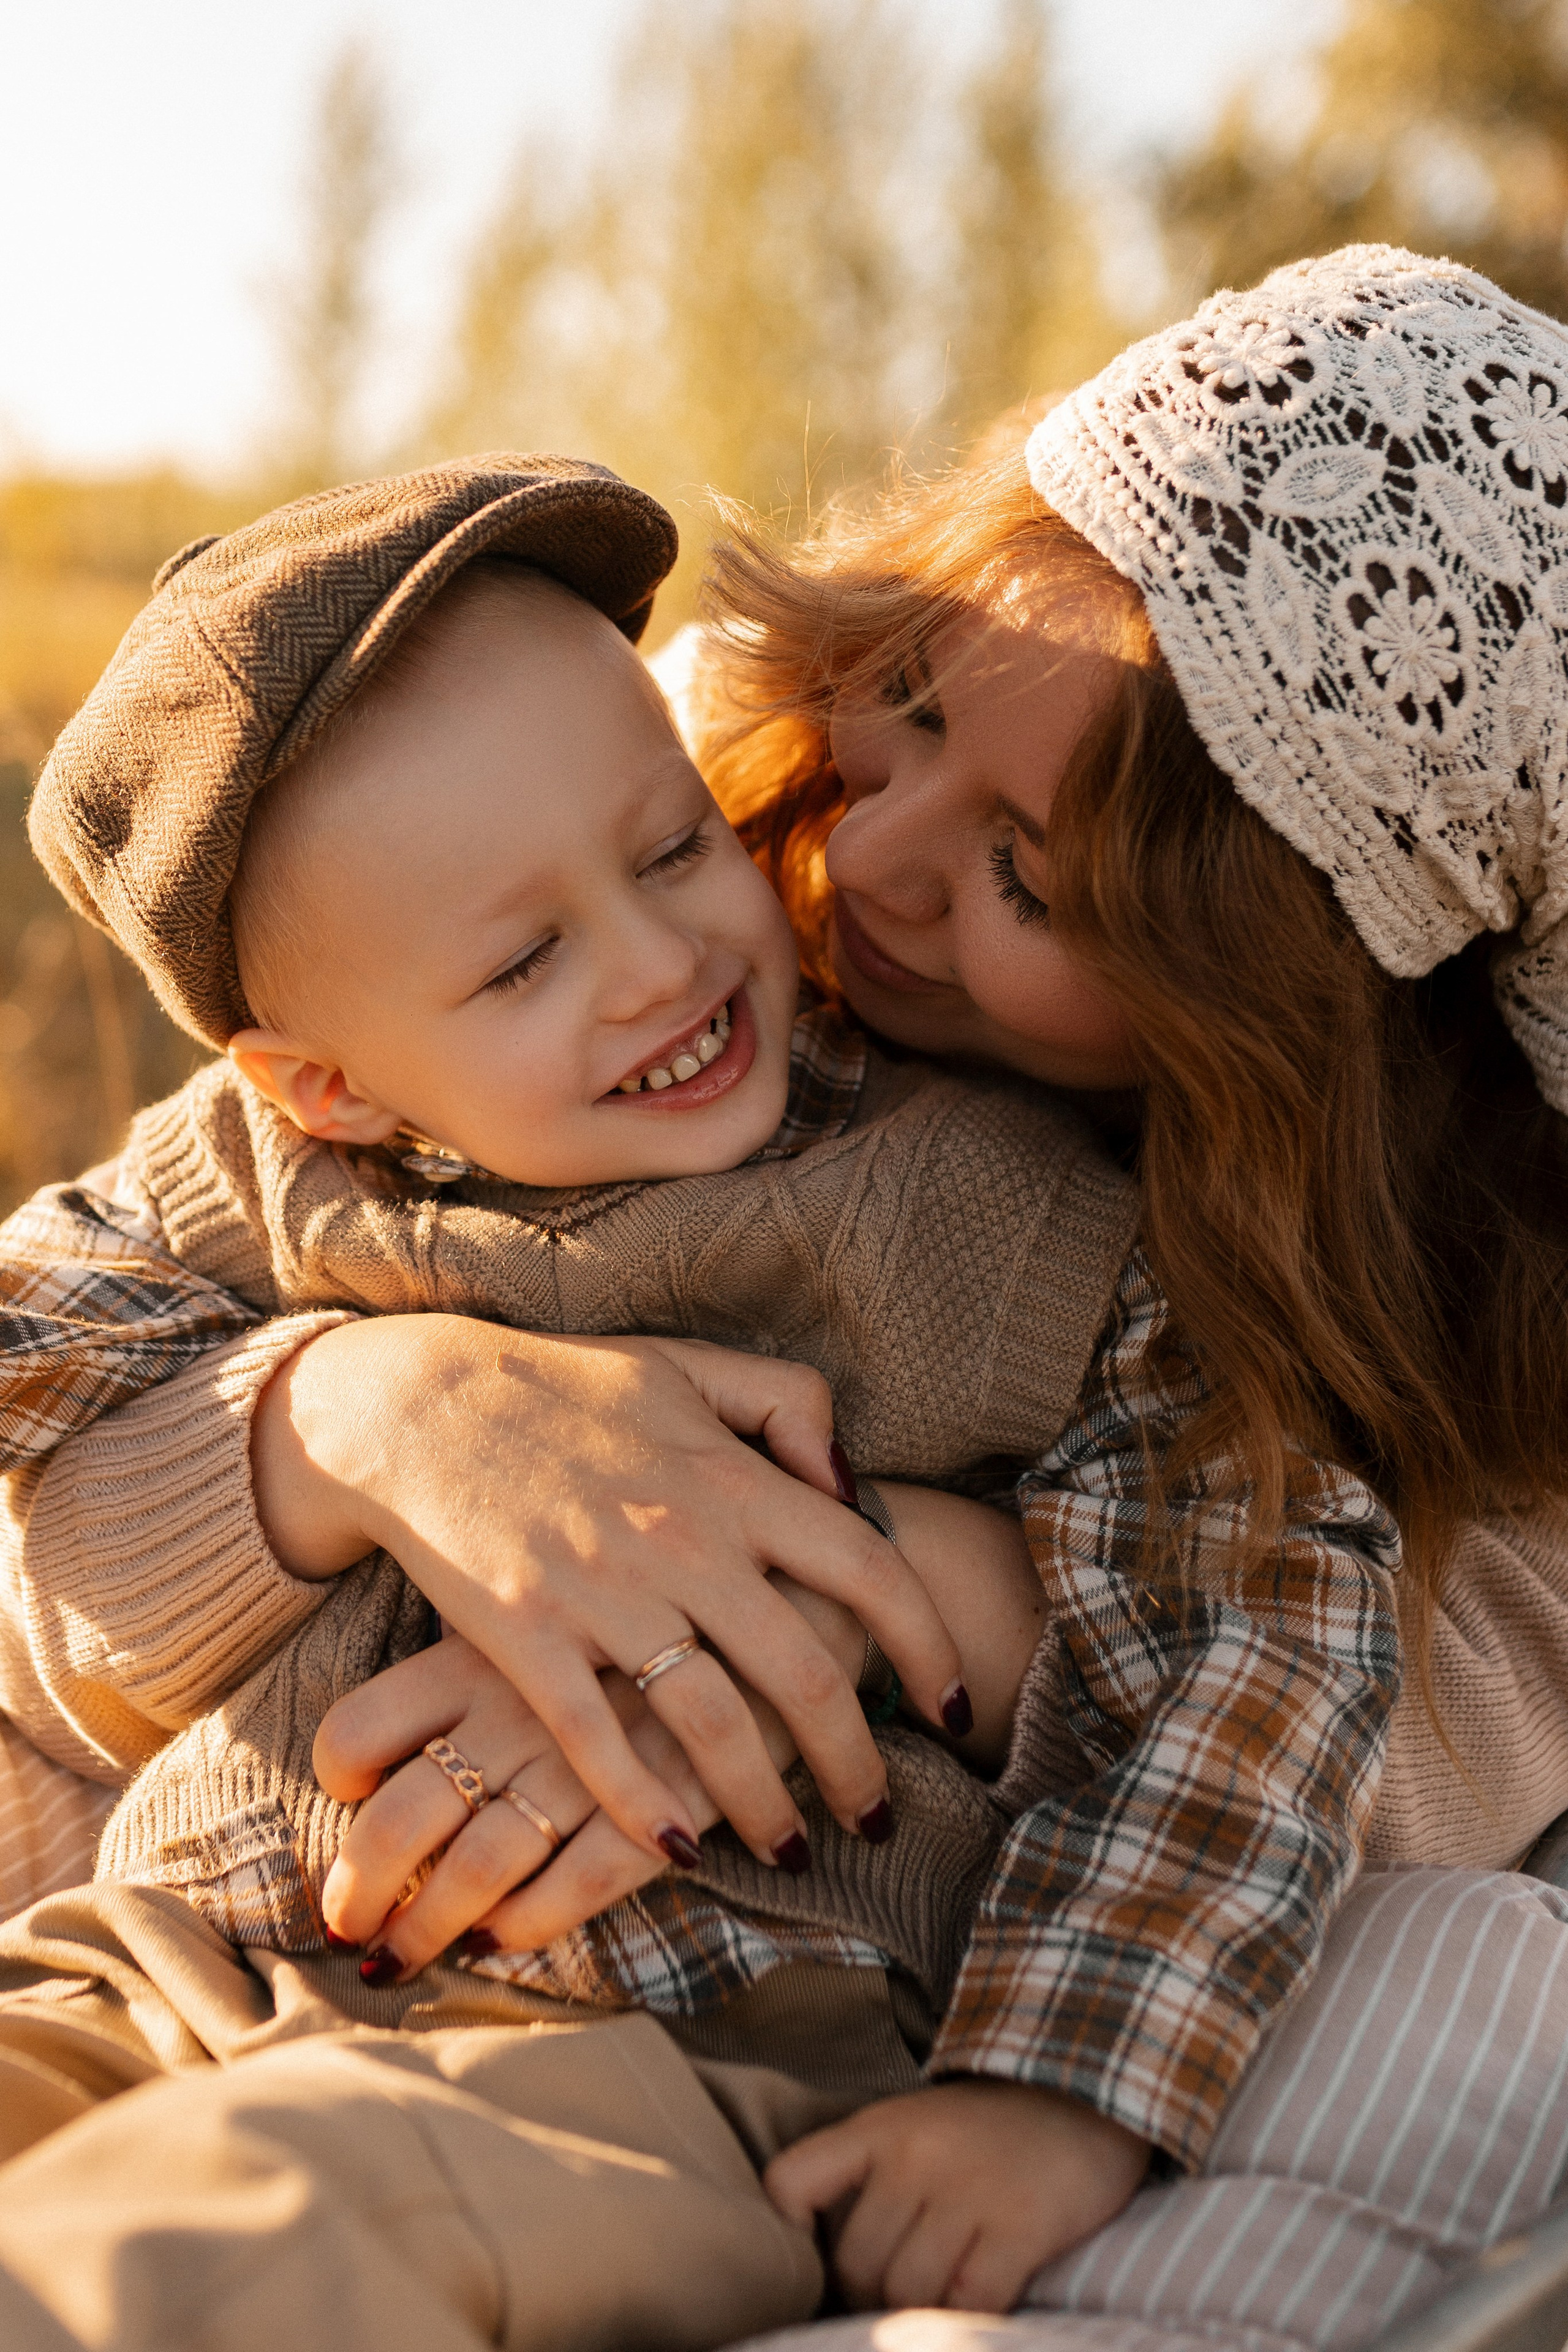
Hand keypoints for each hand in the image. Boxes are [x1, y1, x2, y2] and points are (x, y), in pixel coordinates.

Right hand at [254, 1318, 963, 1872]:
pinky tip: (678, 1848)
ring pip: (712, 1725)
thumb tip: (850, 1486)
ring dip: (762, 1805)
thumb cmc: (564, 1385)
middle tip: (877, 1816)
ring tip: (792, 1851)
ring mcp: (602, 1593)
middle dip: (856, 1762)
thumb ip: (789, 1407)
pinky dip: (642, 1805)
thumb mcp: (691, 1364)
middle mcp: (683, 1541)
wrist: (420, 1403)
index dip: (926, 1646)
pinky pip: (596, 1742)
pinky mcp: (524, 1636)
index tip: (953, 1704)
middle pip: (803, 1673)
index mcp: (731, 1478)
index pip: (867, 1570)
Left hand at [316, 1598, 860, 1972]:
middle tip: (347, 1928)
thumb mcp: (560, 1586)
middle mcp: (521, 1703)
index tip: (346, 1809)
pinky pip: (581, 1881)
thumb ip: (493, 1636)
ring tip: (398, 1962)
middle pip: (401, 1821)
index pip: (360, 1727)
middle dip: (361, 1893)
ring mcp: (593, 1755)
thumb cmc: (667, 1581)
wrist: (796, 1578)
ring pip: (478, 1869)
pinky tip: (508, 1939)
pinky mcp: (666, 1796)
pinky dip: (535, 1923)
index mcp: (484, 1644)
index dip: (339, 1782)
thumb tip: (425, 1701)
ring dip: (427, 1929)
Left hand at [764, 2081, 1149, 2312]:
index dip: (790, 2234)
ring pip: (908, 2290)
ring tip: (939, 2296)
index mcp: (878, 2129)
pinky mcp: (1022, 2225)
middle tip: (898, 2291)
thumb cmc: (987, 2129)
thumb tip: (824, 2255)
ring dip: (920, 2310)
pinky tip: (981, 2297)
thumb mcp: (913, 2125)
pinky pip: (971, 2300)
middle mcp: (914, 2157)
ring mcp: (968, 2190)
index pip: (789, 2183)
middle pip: (856, 2264)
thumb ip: (868, 2176)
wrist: (1085, 2091)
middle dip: (871, 2294)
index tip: (818, 2256)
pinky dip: (970, 2312)